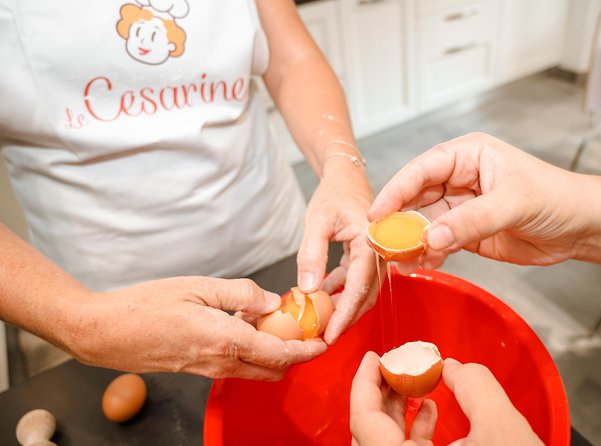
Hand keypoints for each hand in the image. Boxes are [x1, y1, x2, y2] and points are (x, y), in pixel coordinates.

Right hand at [69, 277, 326, 378]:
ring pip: (256, 370)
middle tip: (306, 331)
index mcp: (227, 340)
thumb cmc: (147, 305)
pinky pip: (236, 366)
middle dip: (296, 356)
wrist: (106, 332)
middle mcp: (222, 362)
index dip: (308, 350)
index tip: (325, 341)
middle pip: (274, 370)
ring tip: (279, 325)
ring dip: (274, 354)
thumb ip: (240, 294)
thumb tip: (272, 301)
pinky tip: (246, 327)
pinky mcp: (197, 370)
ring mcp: (209, 370)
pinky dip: (252, 353)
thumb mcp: (198, 288)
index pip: (281, 353)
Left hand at [297, 159, 378, 343]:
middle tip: (322, 337)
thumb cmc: (333, 194)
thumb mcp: (317, 222)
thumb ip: (312, 255)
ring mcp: (376, 257)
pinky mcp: (368, 258)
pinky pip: (358, 282)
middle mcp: (380, 253)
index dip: (345, 315)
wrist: (346, 177)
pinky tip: (323, 297)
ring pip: (363, 292)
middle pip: (365, 296)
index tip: (330, 336)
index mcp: (372, 243)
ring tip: (320, 322)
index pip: (359, 287)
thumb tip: (308, 291)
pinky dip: (342, 293)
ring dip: (343, 308)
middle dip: (345, 319)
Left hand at [349, 352, 542, 445]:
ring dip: (396, 410)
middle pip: (370, 431)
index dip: (364, 383)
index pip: (363, 420)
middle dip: (381, 392)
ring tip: (412, 380)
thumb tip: (453, 368)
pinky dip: (412, 430)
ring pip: (385, 443)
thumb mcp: (503, 428)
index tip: (374, 357)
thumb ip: (475, 387)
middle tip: (394, 364)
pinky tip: (430, 409)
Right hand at [368, 132, 584, 274]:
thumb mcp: (515, 202)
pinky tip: (422, 264)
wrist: (582, 227)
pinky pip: (437, 242)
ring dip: (411, 241)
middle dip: (399, 220)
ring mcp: (460, 207)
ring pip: (423, 223)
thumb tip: (431, 237)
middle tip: (381, 243)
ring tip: (401, 260)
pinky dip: (427, 254)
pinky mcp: (466, 233)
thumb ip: (472, 219)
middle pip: (415, 198)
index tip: (377, 214)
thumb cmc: (556, 197)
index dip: (396, 191)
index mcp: (467, 156)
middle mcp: (458, 179)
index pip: (421, 170)